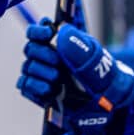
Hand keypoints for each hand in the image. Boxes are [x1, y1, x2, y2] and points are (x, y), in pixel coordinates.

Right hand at [16, 21, 133, 134]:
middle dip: (42, 54)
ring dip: (40, 72)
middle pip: (30, 48)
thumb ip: (78, 46)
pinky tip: (48, 90)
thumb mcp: (95, 59)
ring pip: (28, 67)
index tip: (48, 35)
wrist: (108, 103)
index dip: (38, 31)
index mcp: (59, 43)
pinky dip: (34, 87)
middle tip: (58, 63)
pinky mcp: (40, 92)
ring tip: (57, 80)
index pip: (37, 31)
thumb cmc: (102, 76)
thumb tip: (60, 32)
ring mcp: (43, 75)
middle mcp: (48, 57)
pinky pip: (25, 86)